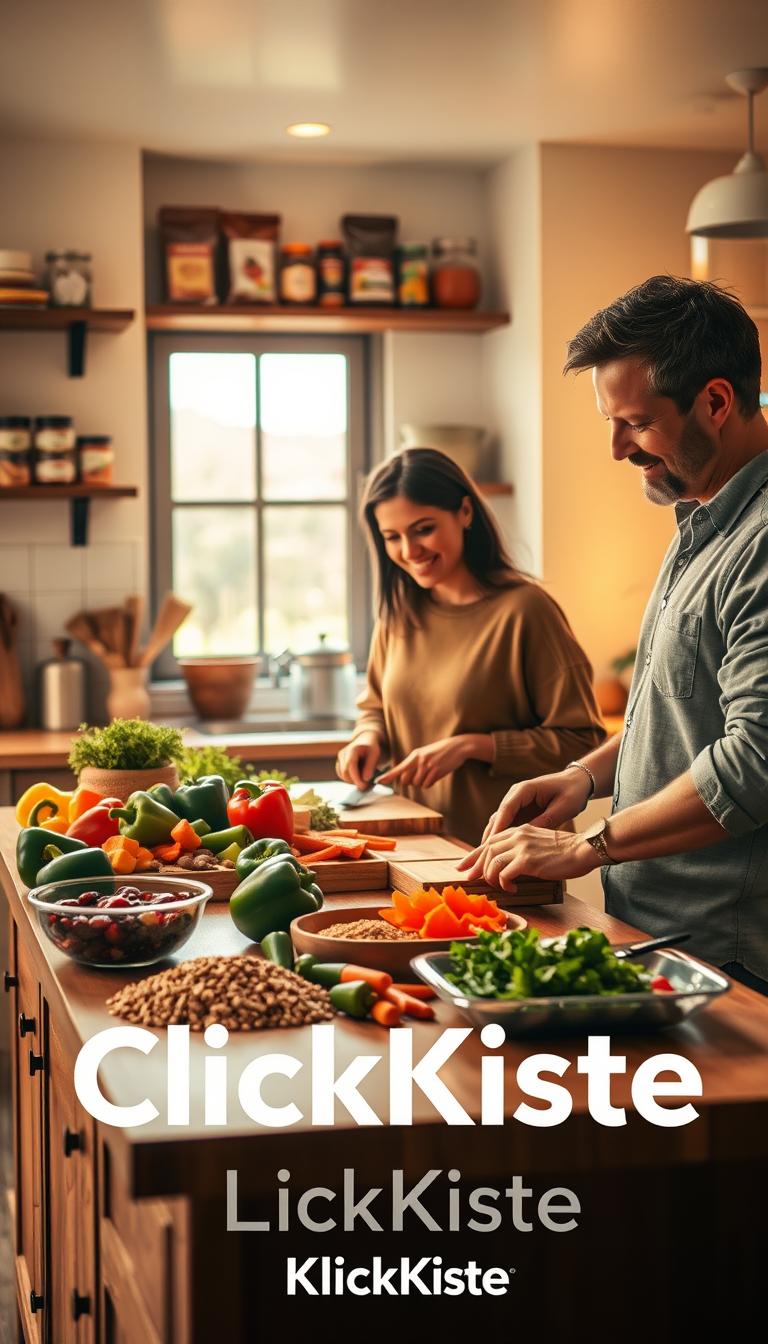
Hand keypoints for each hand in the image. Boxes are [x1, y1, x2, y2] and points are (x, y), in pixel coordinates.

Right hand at [336, 733, 381, 790]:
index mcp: (352, 750)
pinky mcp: (339, 763)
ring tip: (364, 779)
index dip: (356, 778)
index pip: (350, 767)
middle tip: (366, 785)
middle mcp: (343, 753)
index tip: (364, 786)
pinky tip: (359, 777)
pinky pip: (342, 775)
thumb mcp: (375, 754)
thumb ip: (370, 766)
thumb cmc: (372, 748)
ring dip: (352, 781)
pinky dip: (349, 779)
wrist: (366, 741)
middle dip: (354, 781)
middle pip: (344, 773)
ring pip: (342, 776)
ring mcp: (340, 759)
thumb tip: (365, 779)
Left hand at [376, 734, 476, 790]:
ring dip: (423, 782)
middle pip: (406, 780)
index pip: (397, 769)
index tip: (377, 781)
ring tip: (431, 771)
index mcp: (414, 755)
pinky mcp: (436, 771)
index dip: (387, 776)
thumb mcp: (424, 754)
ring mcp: (427, 766)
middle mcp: (419, 761)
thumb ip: (414, 764)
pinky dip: (431, 782)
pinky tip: (436, 773)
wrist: (457, 746)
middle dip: (411, 781)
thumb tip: (404, 778)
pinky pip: (427, 785)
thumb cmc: (440, 752)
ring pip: (417, 784)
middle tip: (421, 774)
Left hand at [457, 824, 600, 888]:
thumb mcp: (539, 844)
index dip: (474, 855)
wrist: (583, 849)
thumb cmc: (566, 851)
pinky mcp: (528, 860)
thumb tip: (509, 865)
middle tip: (471, 879)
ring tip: (500, 886)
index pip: (490, 841)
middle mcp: (517, 835)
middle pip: (486, 850)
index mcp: (519, 830)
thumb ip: (523, 849)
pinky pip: (504, 874)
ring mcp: (522, 847)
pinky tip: (513, 888)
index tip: (465, 866)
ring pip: (492, 862)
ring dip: (492, 877)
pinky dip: (504, 883)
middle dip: (476, 866)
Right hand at [465, 767, 591, 857]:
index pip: (506, 810)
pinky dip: (500, 840)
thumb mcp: (562, 807)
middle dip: (488, 838)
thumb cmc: (572, 792)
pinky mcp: (520, 811)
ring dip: (490, 841)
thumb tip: (526, 838)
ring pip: (498, 823)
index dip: (498, 829)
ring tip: (482, 859)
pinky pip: (506, 826)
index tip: (490, 846)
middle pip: (497, 818)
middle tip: (480, 857)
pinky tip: (495, 854)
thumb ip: (545, 821)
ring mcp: (516, 803)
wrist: (577, 781)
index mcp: (524, 790)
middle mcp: (515, 795)